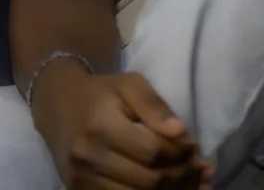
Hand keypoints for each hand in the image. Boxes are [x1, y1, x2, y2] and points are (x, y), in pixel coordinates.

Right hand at [33, 63, 212, 189]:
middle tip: (204, 170)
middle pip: (146, 180)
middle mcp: (88, 159)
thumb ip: (156, 106)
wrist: (59, 106)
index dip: (180, 153)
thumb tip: (181, 132)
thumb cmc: (102, 92)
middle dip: (182, 177)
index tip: (196, 147)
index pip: (151, 152)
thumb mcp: (131, 84)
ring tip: (197, 184)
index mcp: (102, 128)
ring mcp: (81, 180)